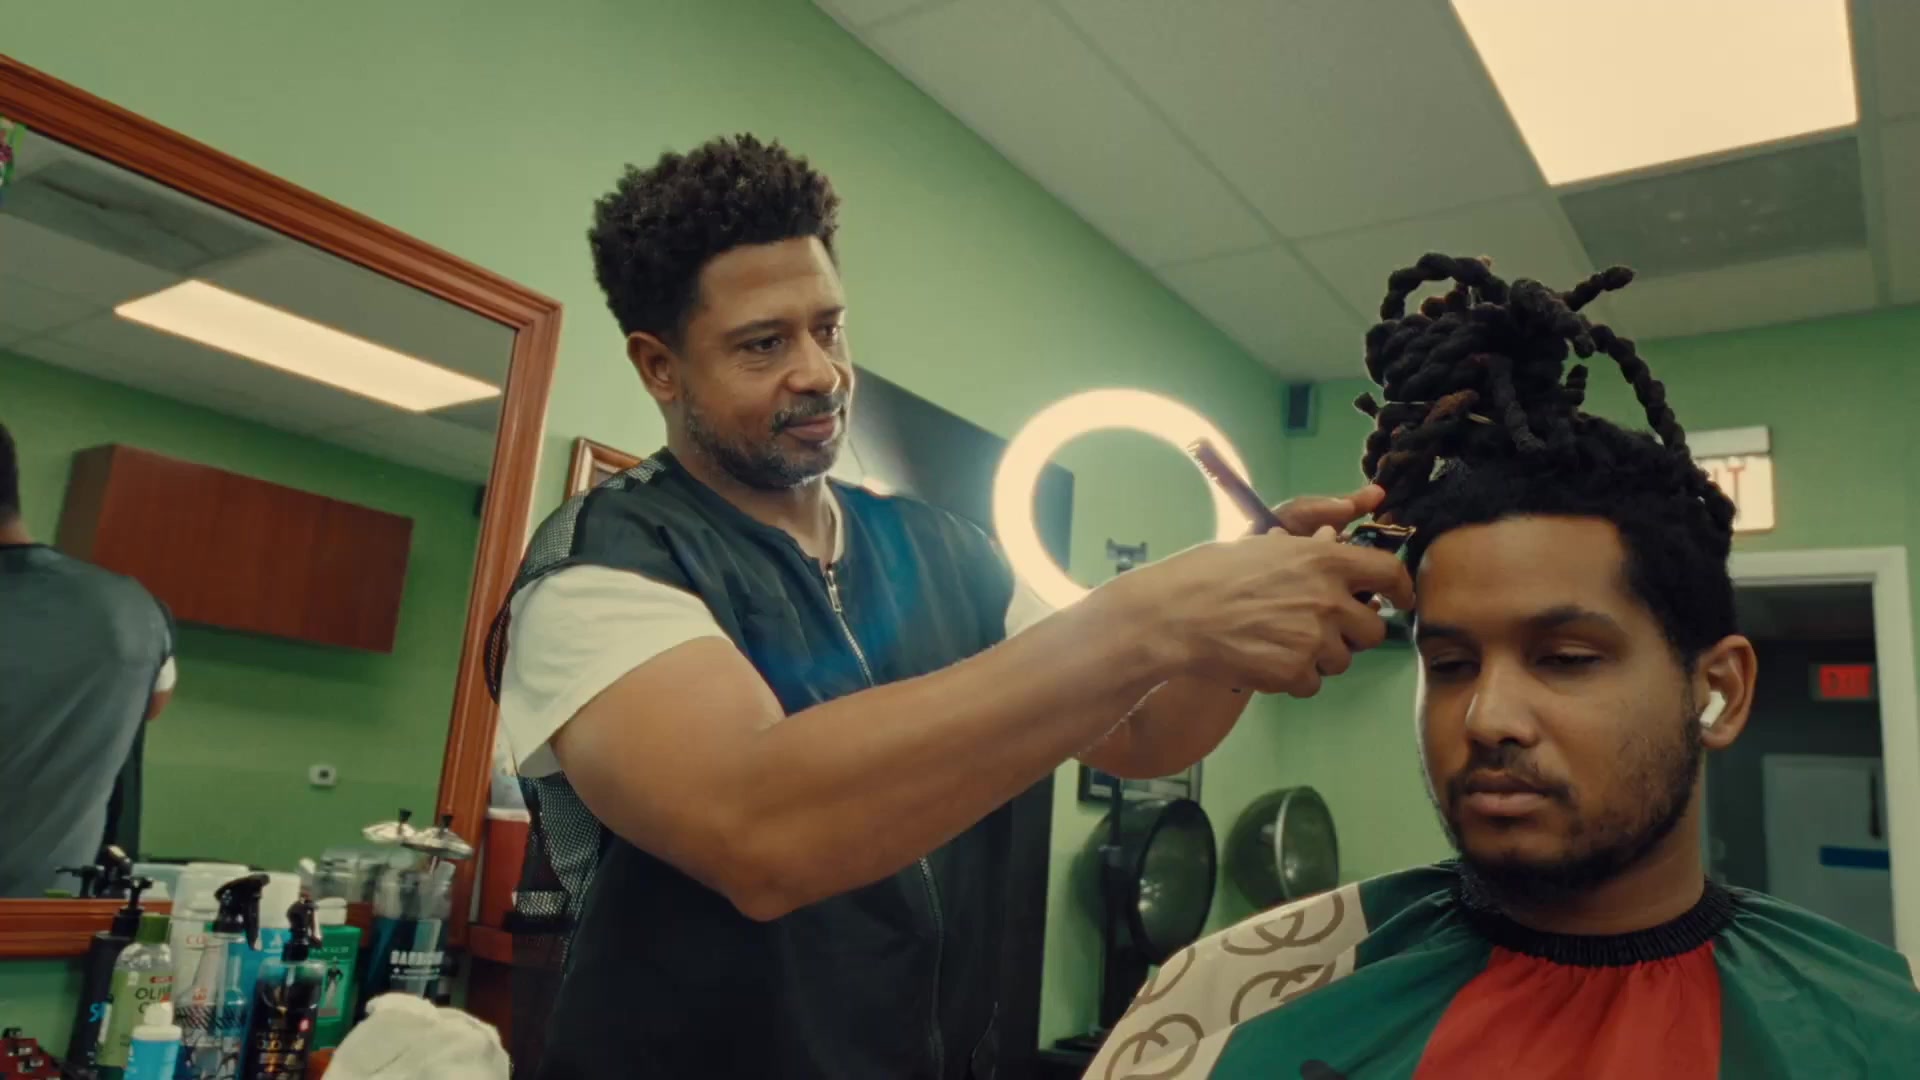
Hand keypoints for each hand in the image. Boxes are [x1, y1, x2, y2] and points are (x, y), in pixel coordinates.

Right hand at [1104, 492, 1412, 697]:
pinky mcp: (1295, 672)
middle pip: (1372, 629)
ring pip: (1342, 660)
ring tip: (1279, 642)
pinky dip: (1293, 677)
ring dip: (1320, 656)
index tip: (1399, 600)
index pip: (1389, 573)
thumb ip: (1311, 549)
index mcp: (1324, 559)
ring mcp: (1313, 639)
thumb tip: (1337, 543)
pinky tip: (1265, 659)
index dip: (1402, 589)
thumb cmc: (1213, 574)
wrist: (1177, 615)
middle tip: (1319, 629)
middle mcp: (1327, 598)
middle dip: (1352, 634)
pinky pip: (1312, 683)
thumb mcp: (1267, 545)